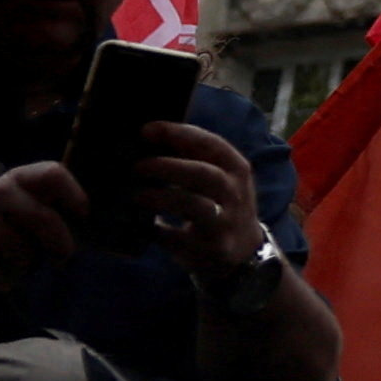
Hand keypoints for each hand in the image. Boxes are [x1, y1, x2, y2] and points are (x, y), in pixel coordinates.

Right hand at [0, 156, 89, 289]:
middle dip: (61, 245)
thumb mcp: (14, 207)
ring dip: (23, 268)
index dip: (74, 194)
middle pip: (44, 220)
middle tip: (62, 259)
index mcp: (15, 179)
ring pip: (21, 252)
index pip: (52, 174)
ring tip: (12, 264)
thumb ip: (43, 209)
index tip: (82, 215)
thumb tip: (84, 229)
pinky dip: (1, 279)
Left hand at [133, 122, 270, 271]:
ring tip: (135, 195)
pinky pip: (178, 238)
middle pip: (204, 175)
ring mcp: (224, 222)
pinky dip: (156, 231)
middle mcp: (234, 193)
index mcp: (237, 169)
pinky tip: (139, 225)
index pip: (211, 144)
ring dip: (161, 198)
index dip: (179, 134)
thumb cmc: (221, 203)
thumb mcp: (221, 177)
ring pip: (195, 206)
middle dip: (169, 167)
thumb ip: (195, 158)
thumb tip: (148, 136)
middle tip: (138, 165)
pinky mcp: (209, 248)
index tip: (147, 129)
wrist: (244, 251)